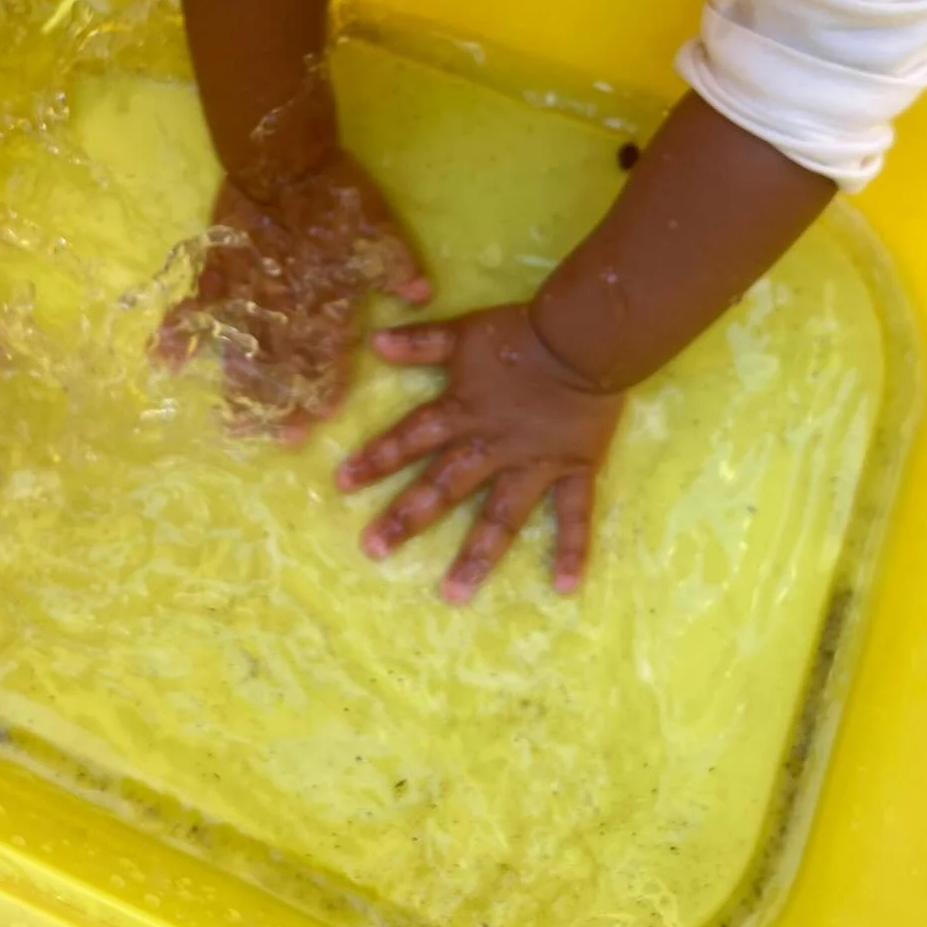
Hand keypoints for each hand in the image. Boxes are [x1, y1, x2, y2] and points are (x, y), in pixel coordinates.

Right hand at [159, 150, 430, 439]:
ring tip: (232, 423)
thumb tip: (420, 296)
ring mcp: (245, 291)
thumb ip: (396, 263)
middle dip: (280, 405)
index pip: (326, 354)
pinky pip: (192, 307)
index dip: (323, 386)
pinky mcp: (216, 270)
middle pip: (281, 366)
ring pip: (240, 349)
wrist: (283, 158)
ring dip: (238, 388)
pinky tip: (163, 362)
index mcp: (323, 298)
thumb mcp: (378, 225)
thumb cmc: (335, 193)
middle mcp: (283, 305)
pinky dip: (177, 334)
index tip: (319, 416)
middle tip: (276, 438)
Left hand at [337, 304, 622, 602]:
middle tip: (373, 551)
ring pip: (500, 518)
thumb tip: (374, 341)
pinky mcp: (574, 469)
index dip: (376, 459)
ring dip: (476, 557)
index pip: (409, 439)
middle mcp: (491, 447)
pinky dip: (573, 549)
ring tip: (453, 594)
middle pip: (442, 488)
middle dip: (406, 518)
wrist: (584, 337)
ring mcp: (533, 464)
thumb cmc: (520, 333)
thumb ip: (421, 342)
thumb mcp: (464, 332)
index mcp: (461, 412)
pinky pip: (575, 514)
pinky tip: (564, 588)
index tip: (342, 484)